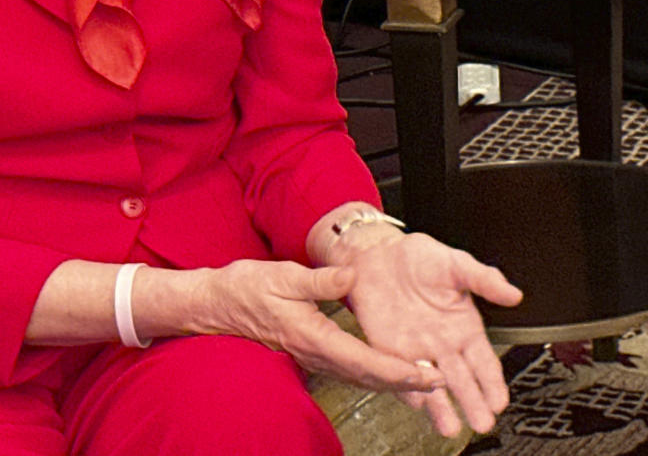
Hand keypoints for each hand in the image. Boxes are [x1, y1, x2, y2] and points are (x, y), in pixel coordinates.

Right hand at [194, 259, 446, 395]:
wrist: (219, 304)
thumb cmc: (247, 288)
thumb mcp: (283, 274)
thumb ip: (320, 280)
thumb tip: (350, 277)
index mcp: (313, 335)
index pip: (363, 360)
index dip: (396, 370)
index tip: (423, 373)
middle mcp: (315, 352)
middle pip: (367, 377)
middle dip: (405, 383)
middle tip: (439, 383)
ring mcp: (313, 356)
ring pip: (360, 378)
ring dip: (392, 381)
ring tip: (423, 380)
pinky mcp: (310, 352)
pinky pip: (348, 371)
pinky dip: (373, 374)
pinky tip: (386, 370)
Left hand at [335, 230, 522, 436]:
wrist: (377, 252)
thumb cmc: (419, 259)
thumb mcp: (456, 263)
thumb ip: (484, 279)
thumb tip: (513, 293)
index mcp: (464, 327)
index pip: (484, 362)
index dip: (493, 382)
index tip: (499, 400)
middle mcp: (443, 344)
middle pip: (462, 380)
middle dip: (473, 403)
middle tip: (482, 422)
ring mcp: (417, 349)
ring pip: (432, 384)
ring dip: (441, 407)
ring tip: (450, 427)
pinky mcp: (389, 348)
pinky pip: (399, 372)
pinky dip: (406, 388)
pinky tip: (415, 400)